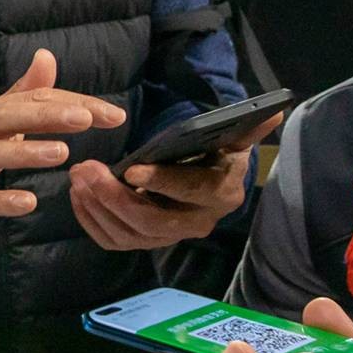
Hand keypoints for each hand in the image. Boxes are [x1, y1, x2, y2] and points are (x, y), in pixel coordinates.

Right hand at [0, 49, 125, 238]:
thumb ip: (25, 92)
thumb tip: (47, 56)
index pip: (34, 100)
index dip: (73, 104)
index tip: (113, 115)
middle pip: (8, 117)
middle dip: (47, 116)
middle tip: (86, 119)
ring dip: (25, 152)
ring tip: (62, 153)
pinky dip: (2, 201)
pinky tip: (28, 203)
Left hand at [67, 111, 279, 251]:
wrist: (206, 179)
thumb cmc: (215, 153)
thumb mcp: (232, 137)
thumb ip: (248, 126)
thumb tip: (275, 110)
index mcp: (221, 194)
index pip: (191, 192)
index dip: (162, 182)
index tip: (131, 167)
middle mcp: (197, 223)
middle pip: (152, 222)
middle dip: (114, 197)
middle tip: (85, 169)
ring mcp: (169, 237)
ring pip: (128, 236)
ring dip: (97, 208)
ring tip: (78, 177)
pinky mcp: (145, 241)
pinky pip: (114, 241)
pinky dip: (92, 221)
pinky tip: (78, 196)